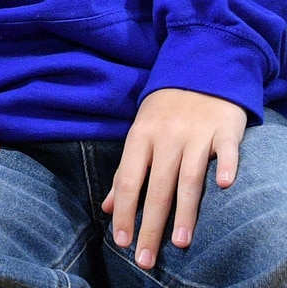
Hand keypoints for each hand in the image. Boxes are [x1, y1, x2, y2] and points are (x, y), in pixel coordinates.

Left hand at [102, 89, 245, 269]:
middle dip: (150, 225)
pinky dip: (227, 167)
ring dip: (185, 210)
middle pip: (157, 187)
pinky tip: (225, 186)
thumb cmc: (164, 113)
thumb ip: (125, 173)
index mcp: (140, 137)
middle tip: (146, 258)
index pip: (128, 180)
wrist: (198, 73)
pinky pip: (226, 151)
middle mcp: (166, 137)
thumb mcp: (139, 135)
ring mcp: (195, 133)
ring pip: (189, 176)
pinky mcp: (223, 130)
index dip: (123, 211)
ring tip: (180, 242)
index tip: (121, 242)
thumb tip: (106, 207)